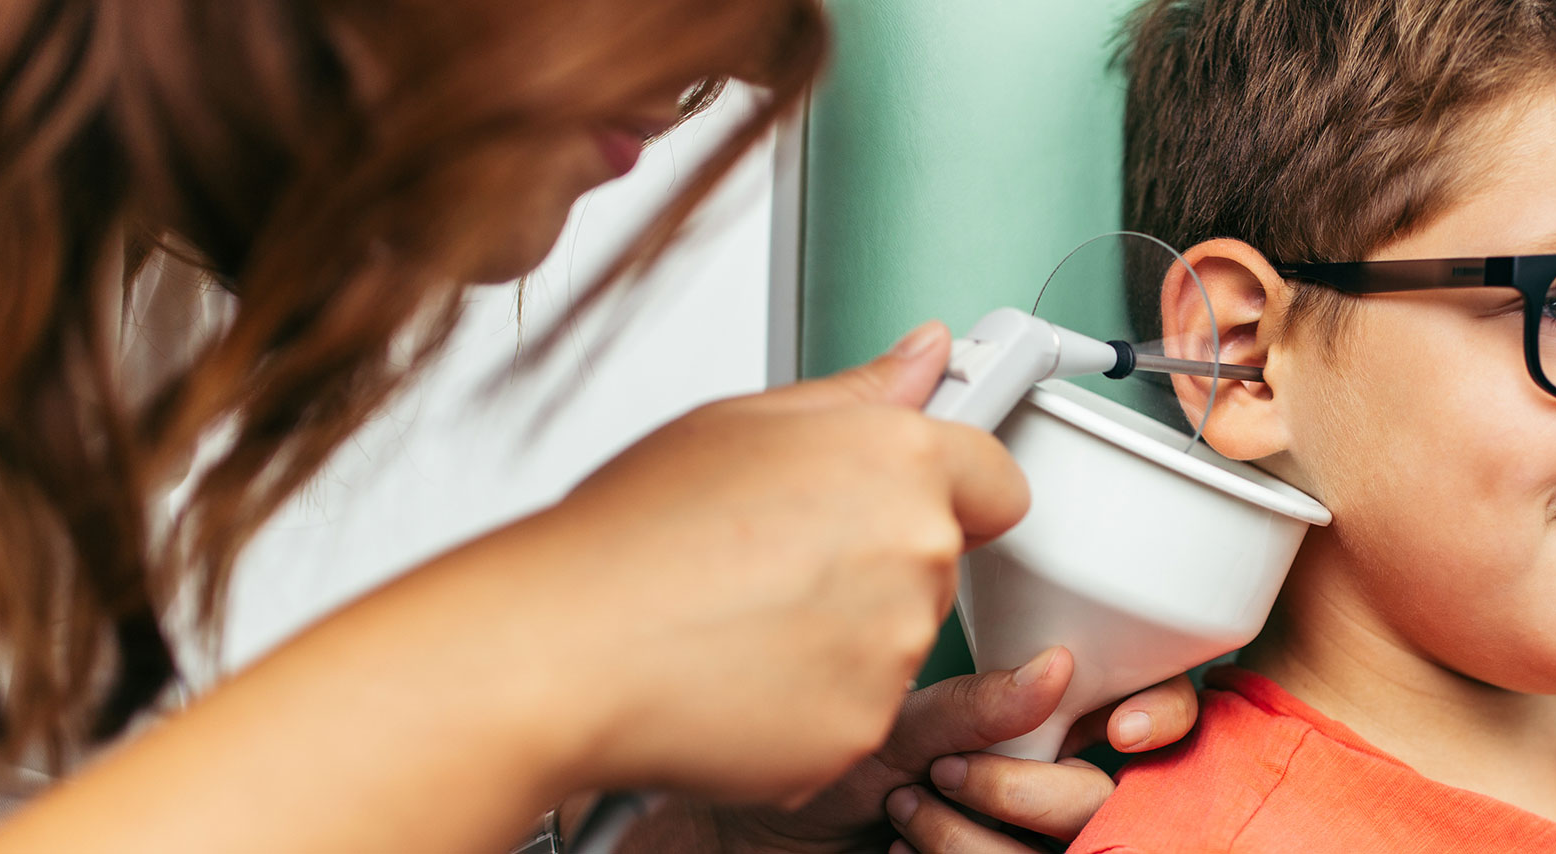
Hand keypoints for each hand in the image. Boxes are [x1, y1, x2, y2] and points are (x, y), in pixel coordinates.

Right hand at [498, 321, 1028, 802]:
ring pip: (896, 638)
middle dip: (874, 559)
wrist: (561, 651)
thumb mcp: (738, 423)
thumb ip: (857, 395)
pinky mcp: (865, 727)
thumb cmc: (628, 535)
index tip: (921, 493)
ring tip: (740, 615)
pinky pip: (856, 711)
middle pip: (938, 559)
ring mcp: (895, 646)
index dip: (954, 486)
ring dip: (841, 634)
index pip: (994, 476)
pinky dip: (810, 703)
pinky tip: (737, 673)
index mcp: (895, 459)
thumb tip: (926, 355)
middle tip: (774, 559)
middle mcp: (914, 550)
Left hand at [694, 648, 1200, 852]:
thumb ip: (976, 703)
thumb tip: (1056, 668)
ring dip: (971, 836)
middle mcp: (1057, 783)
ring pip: (1057, 853)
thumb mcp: (896, 722)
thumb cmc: (833, 764)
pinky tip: (904, 847)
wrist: (764, 835)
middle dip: (1033, 791)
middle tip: (951, 772)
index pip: (1152, 710)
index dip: (1161, 715)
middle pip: (1109, 797)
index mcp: (1054, 720)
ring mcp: (1029, 842)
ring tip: (904, 806)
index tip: (1118, 729)